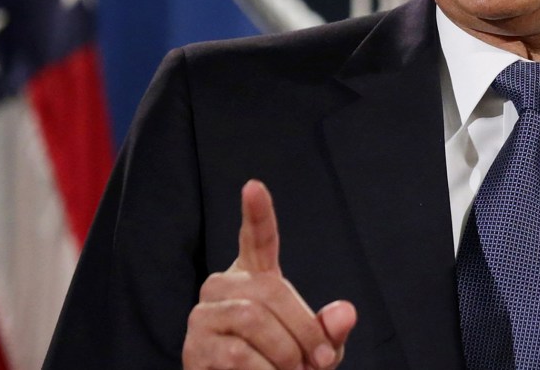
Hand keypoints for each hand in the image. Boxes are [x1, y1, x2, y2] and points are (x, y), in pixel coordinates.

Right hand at [183, 180, 357, 368]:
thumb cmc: (282, 368)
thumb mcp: (315, 351)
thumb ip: (329, 331)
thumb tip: (345, 314)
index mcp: (254, 276)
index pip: (256, 237)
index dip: (257, 213)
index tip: (254, 186)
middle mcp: (222, 287)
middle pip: (269, 290)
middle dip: (303, 330)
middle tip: (319, 362)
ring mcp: (204, 315)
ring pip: (252, 319)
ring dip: (284, 354)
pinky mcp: (194, 347)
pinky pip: (237, 354)